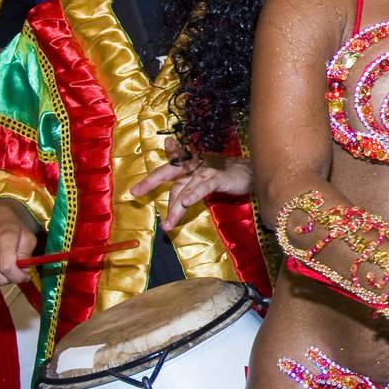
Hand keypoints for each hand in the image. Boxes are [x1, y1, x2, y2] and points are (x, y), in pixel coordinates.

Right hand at [0, 200, 35, 285]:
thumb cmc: (15, 228)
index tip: (26, 276)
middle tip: (20, 272)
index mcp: (4, 239)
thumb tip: (24, 271)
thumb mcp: (28, 237)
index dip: (18, 276)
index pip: (7, 267)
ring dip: (2, 278)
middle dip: (12, 278)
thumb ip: (27, 254)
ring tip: (9, 268)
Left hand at [130, 141, 253, 229]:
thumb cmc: (227, 176)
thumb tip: (176, 202)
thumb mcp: (204, 178)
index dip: (154, 167)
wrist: (253, 173)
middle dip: (151, 181)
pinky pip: (202, 187)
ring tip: (167, 225)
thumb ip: (189, 185)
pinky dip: (193, 195)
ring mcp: (206, 170)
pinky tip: (186, 203)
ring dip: (174, 208)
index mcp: (191, 163)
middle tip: (135, 192)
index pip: (170, 163)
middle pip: (169, 172)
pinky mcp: (218, 178)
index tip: (139, 173)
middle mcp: (196, 164)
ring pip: (184, 188)